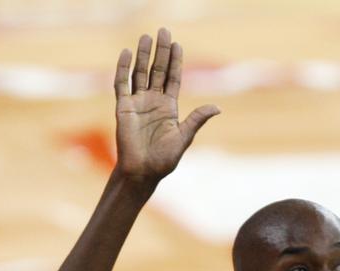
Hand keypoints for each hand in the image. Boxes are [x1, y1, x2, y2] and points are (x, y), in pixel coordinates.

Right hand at [113, 27, 218, 180]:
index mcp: (169, 108)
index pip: (174, 78)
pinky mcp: (123, 107)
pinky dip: (123, 68)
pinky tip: (126, 52)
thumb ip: (196, 120)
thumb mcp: (183, 137)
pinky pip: (122, 83)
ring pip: (140, 73)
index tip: (178, 44)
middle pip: (158, 70)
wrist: (142, 171)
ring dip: (143, 55)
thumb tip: (217, 108)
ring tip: (146, 36)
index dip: (176, 61)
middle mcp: (153, 102)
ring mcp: (138, 103)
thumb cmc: (164, 159)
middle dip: (161, 51)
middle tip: (164, 31)